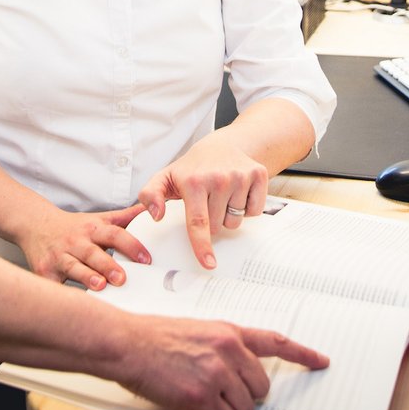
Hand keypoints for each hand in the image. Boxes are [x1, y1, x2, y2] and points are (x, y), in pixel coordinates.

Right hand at [15, 203, 149, 289]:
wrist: (36, 225)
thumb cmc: (74, 227)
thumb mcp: (100, 219)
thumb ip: (126, 217)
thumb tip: (152, 210)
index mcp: (93, 229)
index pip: (115, 234)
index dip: (131, 246)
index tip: (146, 259)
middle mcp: (76, 242)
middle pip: (94, 253)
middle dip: (108, 265)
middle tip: (122, 278)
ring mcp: (59, 257)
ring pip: (74, 267)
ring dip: (87, 277)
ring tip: (100, 285)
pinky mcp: (45, 272)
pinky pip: (54, 284)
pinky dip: (61, 292)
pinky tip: (71, 302)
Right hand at [116, 315, 328, 409]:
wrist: (129, 344)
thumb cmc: (157, 337)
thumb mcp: (201, 331)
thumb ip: (226, 347)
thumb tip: (245, 370)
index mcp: (230, 332)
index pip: (277, 343)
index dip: (303, 354)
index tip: (320, 362)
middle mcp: (229, 351)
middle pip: (261, 388)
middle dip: (246, 396)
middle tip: (223, 393)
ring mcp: (216, 374)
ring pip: (245, 409)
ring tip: (204, 398)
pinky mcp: (202, 396)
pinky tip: (198, 408)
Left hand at [138, 132, 268, 269]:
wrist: (221, 146)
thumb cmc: (192, 168)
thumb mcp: (165, 178)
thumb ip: (150, 196)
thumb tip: (156, 215)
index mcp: (194, 182)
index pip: (198, 222)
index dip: (203, 246)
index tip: (208, 263)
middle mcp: (219, 178)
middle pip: (218, 226)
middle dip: (212, 223)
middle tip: (207, 203)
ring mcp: (240, 175)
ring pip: (236, 221)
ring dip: (229, 215)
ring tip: (222, 196)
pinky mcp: (258, 174)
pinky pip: (254, 211)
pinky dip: (247, 208)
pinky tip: (238, 193)